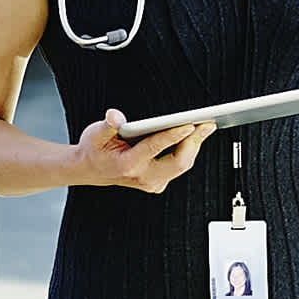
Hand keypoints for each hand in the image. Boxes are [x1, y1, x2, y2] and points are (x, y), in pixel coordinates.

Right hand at [79, 111, 213, 193]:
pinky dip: (187, 151)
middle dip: (194, 142)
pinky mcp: (158, 183)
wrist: (90, 170)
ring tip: (206, 126)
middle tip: (208, 124)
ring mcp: (151, 183)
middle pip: (177, 162)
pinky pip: (178, 167)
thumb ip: (108, 124)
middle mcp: (142, 177)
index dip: (173, 135)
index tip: (190, 124)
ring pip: (181, 165)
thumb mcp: (95, 133)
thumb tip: (115, 116)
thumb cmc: (95, 149)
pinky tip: (194, 136)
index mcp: (127, 164)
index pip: (154, 148)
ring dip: (194, 145)